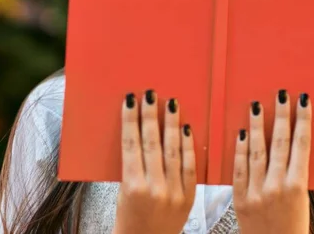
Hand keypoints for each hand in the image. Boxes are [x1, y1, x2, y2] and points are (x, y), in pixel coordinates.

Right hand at [113, 90, 195, 233]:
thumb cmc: (129, 218)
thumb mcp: (123, 192)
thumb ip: (132, 166)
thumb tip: (137, 132)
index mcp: (133, 187)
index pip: (131, 145)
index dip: (130, 120)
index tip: (130, 100)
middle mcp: (154, 188)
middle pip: (152, 143)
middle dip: (150, 116)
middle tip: (150, 94)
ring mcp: (174, 193)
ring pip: (173, 151)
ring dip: (172, 124)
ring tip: (171, 103)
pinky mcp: (189, 197)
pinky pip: (190, 166)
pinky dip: (189, 146)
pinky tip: (186, 128)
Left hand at [233, 90, 311, 233]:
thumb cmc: (293, 226)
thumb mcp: (302, 200)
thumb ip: (295, 173)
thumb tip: (292, 142)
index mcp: (298, 187)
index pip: (302, 145)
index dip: (302, 120)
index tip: (303, 100)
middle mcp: (277, 187)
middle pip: (280, 143)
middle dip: (281, 116)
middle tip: (281, 95)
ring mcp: (256, 193)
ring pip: (256, 152)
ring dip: (256, 126)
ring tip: (256, 105)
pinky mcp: (239, 200)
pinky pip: (238, 169)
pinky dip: (239, 150)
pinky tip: (240, 133)